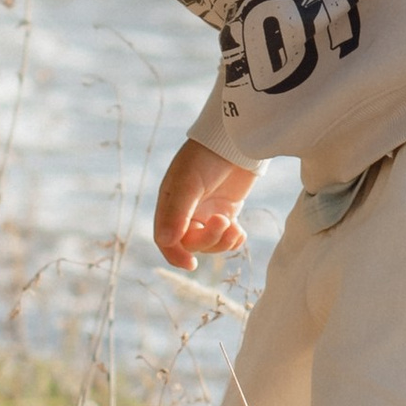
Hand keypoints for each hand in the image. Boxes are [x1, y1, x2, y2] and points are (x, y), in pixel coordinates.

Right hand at [153, 142, 257, 270]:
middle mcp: (186, 212)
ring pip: (211, 243)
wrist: (235, 140)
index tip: (191, 264)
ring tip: (234, 227)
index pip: (166, 239)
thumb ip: (177, 212)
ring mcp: (207, 213)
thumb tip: (165, 241)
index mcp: (170, 205)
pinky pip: (226, 237)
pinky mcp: (226, 212)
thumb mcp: (188, 183)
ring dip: (223, 241)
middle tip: (223, 221)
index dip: (175, 254)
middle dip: (209, 239)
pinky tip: (240, 231)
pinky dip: (234, 239)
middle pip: (192, 243)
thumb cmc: (206, 157)